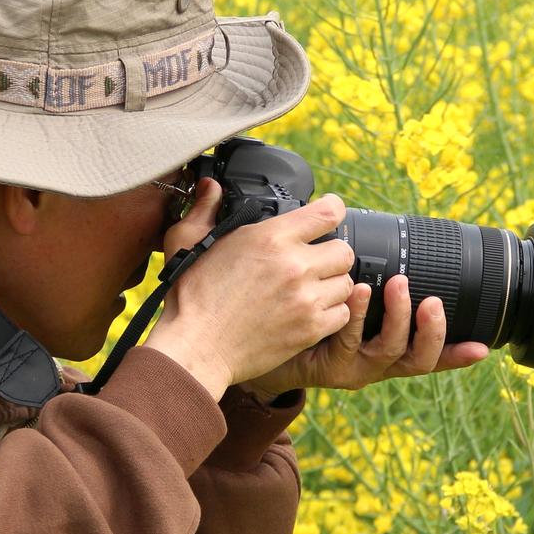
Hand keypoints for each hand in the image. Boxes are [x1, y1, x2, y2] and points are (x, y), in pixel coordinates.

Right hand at [145, 178, 355, 398]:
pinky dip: (332, 313)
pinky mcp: (309, 329)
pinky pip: (343, 315)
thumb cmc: (191, 296)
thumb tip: (210, 187)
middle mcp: (294, 266)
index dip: (333, 209)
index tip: (330, 213)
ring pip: (347, 283)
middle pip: (343, 250)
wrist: (196, 347)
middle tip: (316, 260)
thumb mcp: (186, 240)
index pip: (328, 212)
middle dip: (332, 252)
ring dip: (333, 284)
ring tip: (312, 288)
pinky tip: (311, 311)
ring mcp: (305, 300)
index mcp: (270, 238)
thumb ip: (205, 208)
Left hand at [236, 272, 489, 401]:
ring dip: (398, 317)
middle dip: (433, 330)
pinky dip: (357, 316)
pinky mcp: (326, 365)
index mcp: (381, 346)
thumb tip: (376, 234)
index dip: (456, 353)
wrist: (253, 342)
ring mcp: (351, 366)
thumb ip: (363, 275)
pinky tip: (357, 292)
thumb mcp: (338, 297)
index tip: (483, 347)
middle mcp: (372, 362)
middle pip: (418, 359)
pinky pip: (348, 342)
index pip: (426, 353)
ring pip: (389, 351)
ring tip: (398, 286)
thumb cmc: (297, 316)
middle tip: (432, 300)